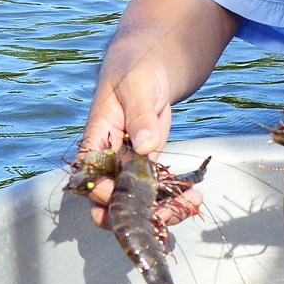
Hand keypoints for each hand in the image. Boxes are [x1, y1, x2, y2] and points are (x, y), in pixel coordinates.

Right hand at [78, 51, 201, 229]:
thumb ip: (140, 115)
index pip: (87, 177)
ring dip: (160, 213)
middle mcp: (107, 161)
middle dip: (131, 217)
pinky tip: (195, 196)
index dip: (102, 193)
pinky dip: (174, 201)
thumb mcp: (137, 86)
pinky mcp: (147, 167)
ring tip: (191, 204)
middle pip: (105, 204)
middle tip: (162, 214)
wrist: (148, 65)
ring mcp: (127, 167)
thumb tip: (144, 145)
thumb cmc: (135, 69)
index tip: (128, 193)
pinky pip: (155, 195)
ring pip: (133, 206)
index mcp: (95, 140)